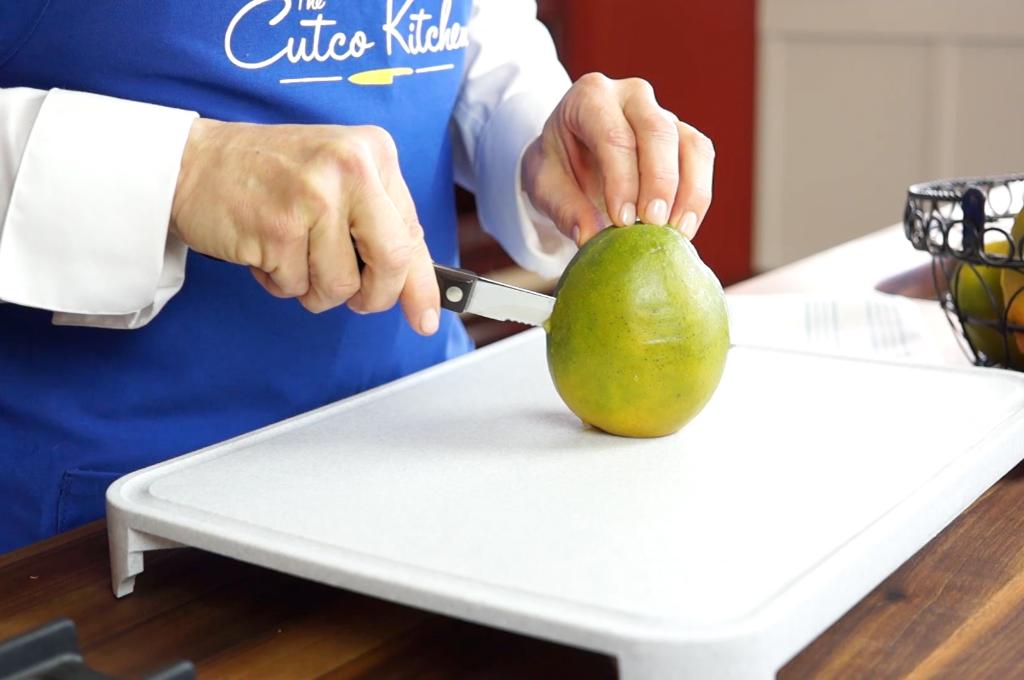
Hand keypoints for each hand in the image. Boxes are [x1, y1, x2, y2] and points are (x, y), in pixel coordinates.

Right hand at [170, 119, 439, 334]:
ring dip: (314, 288)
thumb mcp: (338, 181)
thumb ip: (379, 226)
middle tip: (353, 298)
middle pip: (390, 263)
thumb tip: (418, 291)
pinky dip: (280, 282)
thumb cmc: (271, 177)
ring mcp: (314, 196)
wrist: (193, 162)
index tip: (425, 318)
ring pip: (341, 285)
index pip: (411, 233)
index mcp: (374, 153)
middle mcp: (351, 167)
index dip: (421, 285)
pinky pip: (295, 287)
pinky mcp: (277, 227)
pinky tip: (264, 249)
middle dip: (372, 296)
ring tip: (291, 253)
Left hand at [521, 73, 714, 244]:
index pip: (613, 135)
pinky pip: (701, 159)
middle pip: (658, 131)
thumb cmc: (557, 165)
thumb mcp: (543, 184)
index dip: (622, 180)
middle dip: (659, 181)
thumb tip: (589, 237)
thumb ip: (563, 208)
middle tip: (653, 224)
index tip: (622, 221)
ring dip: (689, 191)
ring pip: (690, 144)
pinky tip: (683, 228)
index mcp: (590, 96)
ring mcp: (663, 113)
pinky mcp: (683, 136)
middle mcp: (631, 96)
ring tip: (675, 232)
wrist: (571, 155)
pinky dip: (697, 195)